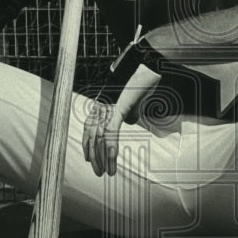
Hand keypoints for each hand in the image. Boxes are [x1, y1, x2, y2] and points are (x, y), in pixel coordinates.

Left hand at [82, 42, 163, 176]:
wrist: (149, 65)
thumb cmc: (144, 79)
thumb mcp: (135, 100)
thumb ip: (130, 111)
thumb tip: (130, 122)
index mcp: (103, 102)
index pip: (89, 127)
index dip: (88, 145)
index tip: (90, 160)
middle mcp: (101, 104)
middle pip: (92, 135)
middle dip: (95, 156)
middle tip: (98, 172)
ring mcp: (108, 105)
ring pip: (101, 137)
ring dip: (104, 157)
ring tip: (107, 172)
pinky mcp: (118, 107)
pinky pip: (111, 131)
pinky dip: (111, 147)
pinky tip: (112, 160)